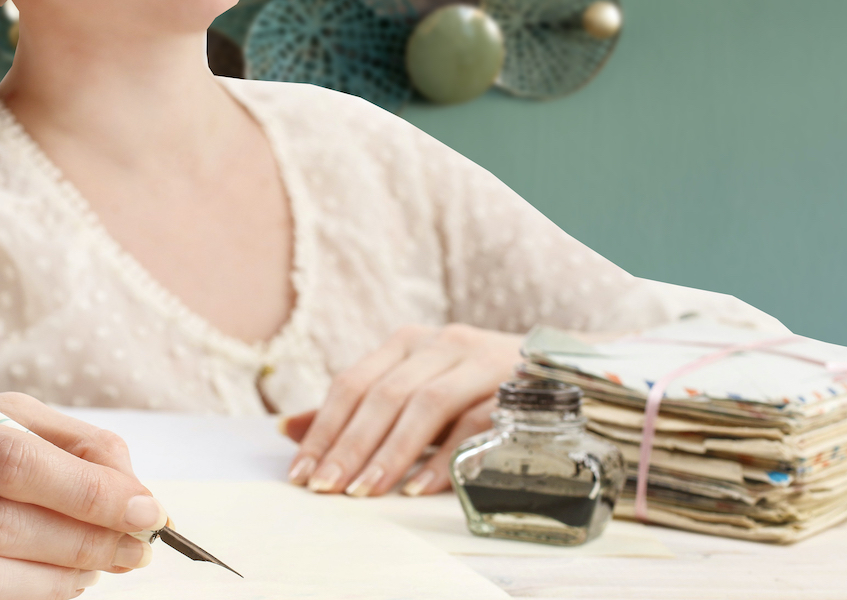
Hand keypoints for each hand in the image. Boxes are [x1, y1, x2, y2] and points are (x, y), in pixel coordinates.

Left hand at [283, 324, 521, 496]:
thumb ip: (356, 411)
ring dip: (390, 452)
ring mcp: (479, 362)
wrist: (559, 369)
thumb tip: (288, 429)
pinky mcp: (515, 387)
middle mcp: (439, 344)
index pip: (351, 383)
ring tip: (363, 491)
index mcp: (406, 344)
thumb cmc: (470, 385)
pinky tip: (419, 488)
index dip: (323, 429)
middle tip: (326, 488)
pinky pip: (474, 422)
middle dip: (351, 445)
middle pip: (383, 395)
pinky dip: (445, 457)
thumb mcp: (412, 389)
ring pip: (424, 404)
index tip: (301, 474)